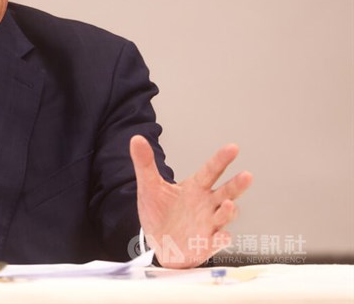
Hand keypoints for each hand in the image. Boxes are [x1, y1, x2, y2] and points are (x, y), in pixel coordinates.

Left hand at [130, 135, 253, 268]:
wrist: (158, 243)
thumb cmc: (159, 213)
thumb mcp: (149, 186)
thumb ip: (144, 163)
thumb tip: (136, 139)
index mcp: (195, 188)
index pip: (211, 170)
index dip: (221, 159)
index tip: (233, 148)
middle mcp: (206, 204)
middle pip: (227, 192)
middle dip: (237, 185)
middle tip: (246, 175)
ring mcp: (209, 224)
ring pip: (225, 215)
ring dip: (228, 211)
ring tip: (226, 204)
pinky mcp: (206, 243)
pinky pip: (217, 241)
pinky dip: (220, 239)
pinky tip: (221, 235)